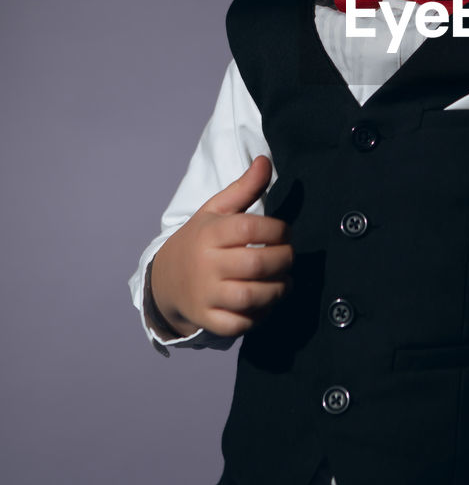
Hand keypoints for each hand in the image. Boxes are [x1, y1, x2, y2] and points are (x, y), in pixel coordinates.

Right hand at [150, 156, 292, 337]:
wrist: (164, 279)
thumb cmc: (199, 239)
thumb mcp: (216, 209)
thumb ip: (244, 187)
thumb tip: (265, 160)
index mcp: (210, 233)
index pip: (251, 229)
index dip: (279, 230)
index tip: (285, 232)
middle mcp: (206, 264)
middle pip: (256, 264)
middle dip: (284, 260)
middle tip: (289, 257)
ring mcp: (205, 294)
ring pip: (250, 297)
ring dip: (278, 290)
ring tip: (284, 280)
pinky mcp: (207, 319)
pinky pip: (238, 324)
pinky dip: (258, 317)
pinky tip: (266, 303)